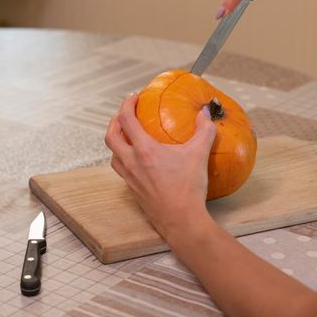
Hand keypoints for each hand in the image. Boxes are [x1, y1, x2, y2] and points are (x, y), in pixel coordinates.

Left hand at [104, 94, 216, 238]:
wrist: (181, 220)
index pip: (126, 120)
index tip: (134, 97)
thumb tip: (205, 113)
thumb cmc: (188, 188)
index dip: (127, 104)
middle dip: (114, 122)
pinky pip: (121, 170)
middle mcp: (131, 163)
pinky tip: (138, 162)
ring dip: (116, 142)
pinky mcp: (133, 191)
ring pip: (113, 155)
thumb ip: (204, 130)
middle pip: (111, 136)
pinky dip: (124, 160)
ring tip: (127, 137)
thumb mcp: (199, 155)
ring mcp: (130, 178)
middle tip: (125, 115)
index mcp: (144, 150)